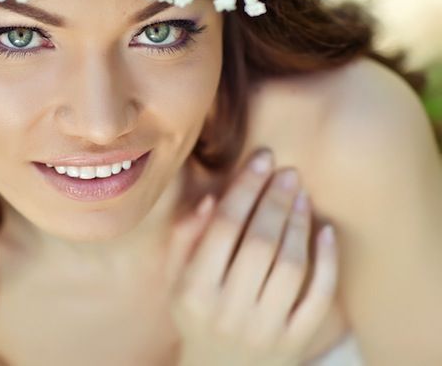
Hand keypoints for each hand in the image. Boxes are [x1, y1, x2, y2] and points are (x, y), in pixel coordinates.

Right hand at [166, 150, 337, 365]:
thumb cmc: (196, 315)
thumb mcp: (175, 280)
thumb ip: (185, 238)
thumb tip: (210, 200)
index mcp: (193, 291)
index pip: (223, 228)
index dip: (244, 188)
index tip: (261, 159)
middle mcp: (228, 311)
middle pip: (260, 243)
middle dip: (275, 200)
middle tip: (288, 171)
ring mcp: (264, 330)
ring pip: (290, 266)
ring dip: (298, 224)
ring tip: (301, 194)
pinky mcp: (295, 343)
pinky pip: (318, 296)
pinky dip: (326, 262)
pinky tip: (326, 231)